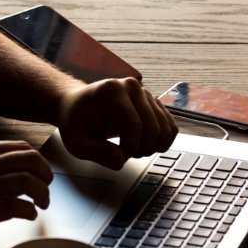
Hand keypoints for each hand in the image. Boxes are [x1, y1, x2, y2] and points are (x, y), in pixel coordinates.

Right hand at [0, 141, 52, 239]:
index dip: (37, 160)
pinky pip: (16, 206)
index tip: (41, 171)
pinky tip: (29, 215)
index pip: (20, 148)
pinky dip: (29, 211)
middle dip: (46, 174)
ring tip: (42, 203)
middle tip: (48, 186)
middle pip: (30, 161)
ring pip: (27, 182)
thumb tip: (5, 167)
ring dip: (42, 194)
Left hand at [57, 77, 177, 169]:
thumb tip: (120, 160)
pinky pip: (170, 127)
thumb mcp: (77, 142)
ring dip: (152, 147)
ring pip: (165, 128)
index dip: (129, 148)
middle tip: (125, 154)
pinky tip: (146, 146)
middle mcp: (132, 86)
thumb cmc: (76, 122)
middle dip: (141, 149)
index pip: (133, 125)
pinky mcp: (154, 103)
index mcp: (111, 91)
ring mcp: (146, 93)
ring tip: (134, 150)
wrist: (79, 107)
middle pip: (152, 127)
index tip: (119, 156)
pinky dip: (162, 142)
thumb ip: (97, 153)